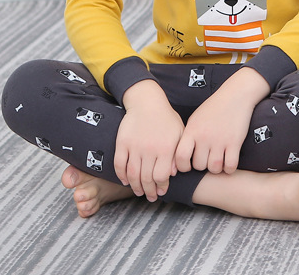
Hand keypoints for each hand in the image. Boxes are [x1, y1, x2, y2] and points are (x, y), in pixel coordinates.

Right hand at [114, 79, 184, 201]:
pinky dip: (121, 176)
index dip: (162, 186)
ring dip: (136, 187)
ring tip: (139, 192)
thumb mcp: (179, 133)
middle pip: (147, 178)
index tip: (162, 191)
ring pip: (133, 175)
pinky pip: (119, 165)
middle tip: (151, 197)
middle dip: (149, 191)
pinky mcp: (122, 143)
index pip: (162, 176)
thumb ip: (177, 153)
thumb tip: (174, 174)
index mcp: (166, 148)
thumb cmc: (166, 118)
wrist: (147, 102)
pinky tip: (126, 181)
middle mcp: (150, 150)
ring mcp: (134, 147)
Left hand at [175, 67, 269, 174]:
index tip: (189, 165)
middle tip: (208, 160)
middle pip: (199, 165)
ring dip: (217, 168)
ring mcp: (220, 140)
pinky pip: (230, 165)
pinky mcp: (235, 142)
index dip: (183, 166)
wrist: (236, 94)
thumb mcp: (196, 118)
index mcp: (192, 130)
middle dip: (203, 166)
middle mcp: (204, 136)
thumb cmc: (215, 107)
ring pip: (214, 168)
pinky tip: (229, 162)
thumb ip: (188, 137)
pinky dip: (230, 168)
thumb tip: (181, 158)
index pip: (180, 157)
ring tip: (219, 162)